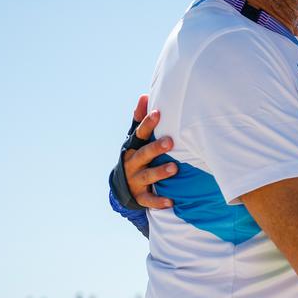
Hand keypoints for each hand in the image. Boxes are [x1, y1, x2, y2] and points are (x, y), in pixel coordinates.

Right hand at [122, 94, 175, 208]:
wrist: (123, 186)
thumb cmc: (137, 156)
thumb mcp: (136, 140)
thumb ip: (140, 120)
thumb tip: (144, 95)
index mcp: (133, 147)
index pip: (140, 134)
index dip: (147, 123)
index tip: (158, 113)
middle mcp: (133, 163)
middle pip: (144, 154)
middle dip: (156, 148)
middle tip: (170, 142)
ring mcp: (135, 180)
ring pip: (147, 176)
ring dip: (160, 172)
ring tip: (174, 168)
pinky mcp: (139, 196)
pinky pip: (149, 199)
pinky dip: (158, 201)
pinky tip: (170, 201)